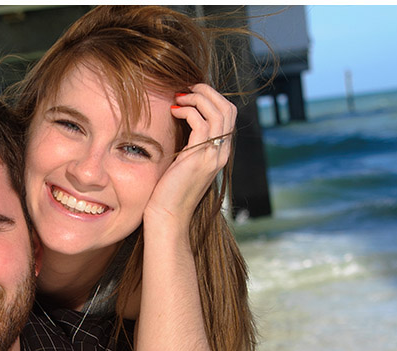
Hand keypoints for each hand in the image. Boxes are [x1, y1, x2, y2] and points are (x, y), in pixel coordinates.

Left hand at [144, 83, 236, 227]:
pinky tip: (173, 111)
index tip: (189, 94)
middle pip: (228, 108)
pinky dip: (188, 110)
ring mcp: (214, 155)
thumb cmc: (168, 192)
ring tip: (179, 96)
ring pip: (219, 111)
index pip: (228, 115)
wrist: (167, 216)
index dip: (211, 98)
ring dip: (198, 97)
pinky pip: (202, 123)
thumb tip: (179, 122)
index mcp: (220, 153)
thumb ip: (188, 145)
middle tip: (186, 88)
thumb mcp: (182, 163)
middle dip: (208, 92)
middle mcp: (222, 153)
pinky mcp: (200, 157)